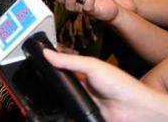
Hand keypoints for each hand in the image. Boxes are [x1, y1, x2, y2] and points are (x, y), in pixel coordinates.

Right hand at [43, 49, 167, 121]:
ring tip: (42, 98)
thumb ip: (68, 60)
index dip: (50, 65)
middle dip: (50, 85)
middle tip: (34, 82)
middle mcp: (83, 87)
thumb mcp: (92, 66)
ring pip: (63, 101)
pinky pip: (69, 115)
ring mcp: (83, 103)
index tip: (33, 62)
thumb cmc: (119, 83)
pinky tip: (54, 112)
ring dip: (56, 100)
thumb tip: (46, 52)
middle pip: (60, 85)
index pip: (62, 67)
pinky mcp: (84, 116)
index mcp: (84, 72)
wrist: (134, 109)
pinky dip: (63, 113)